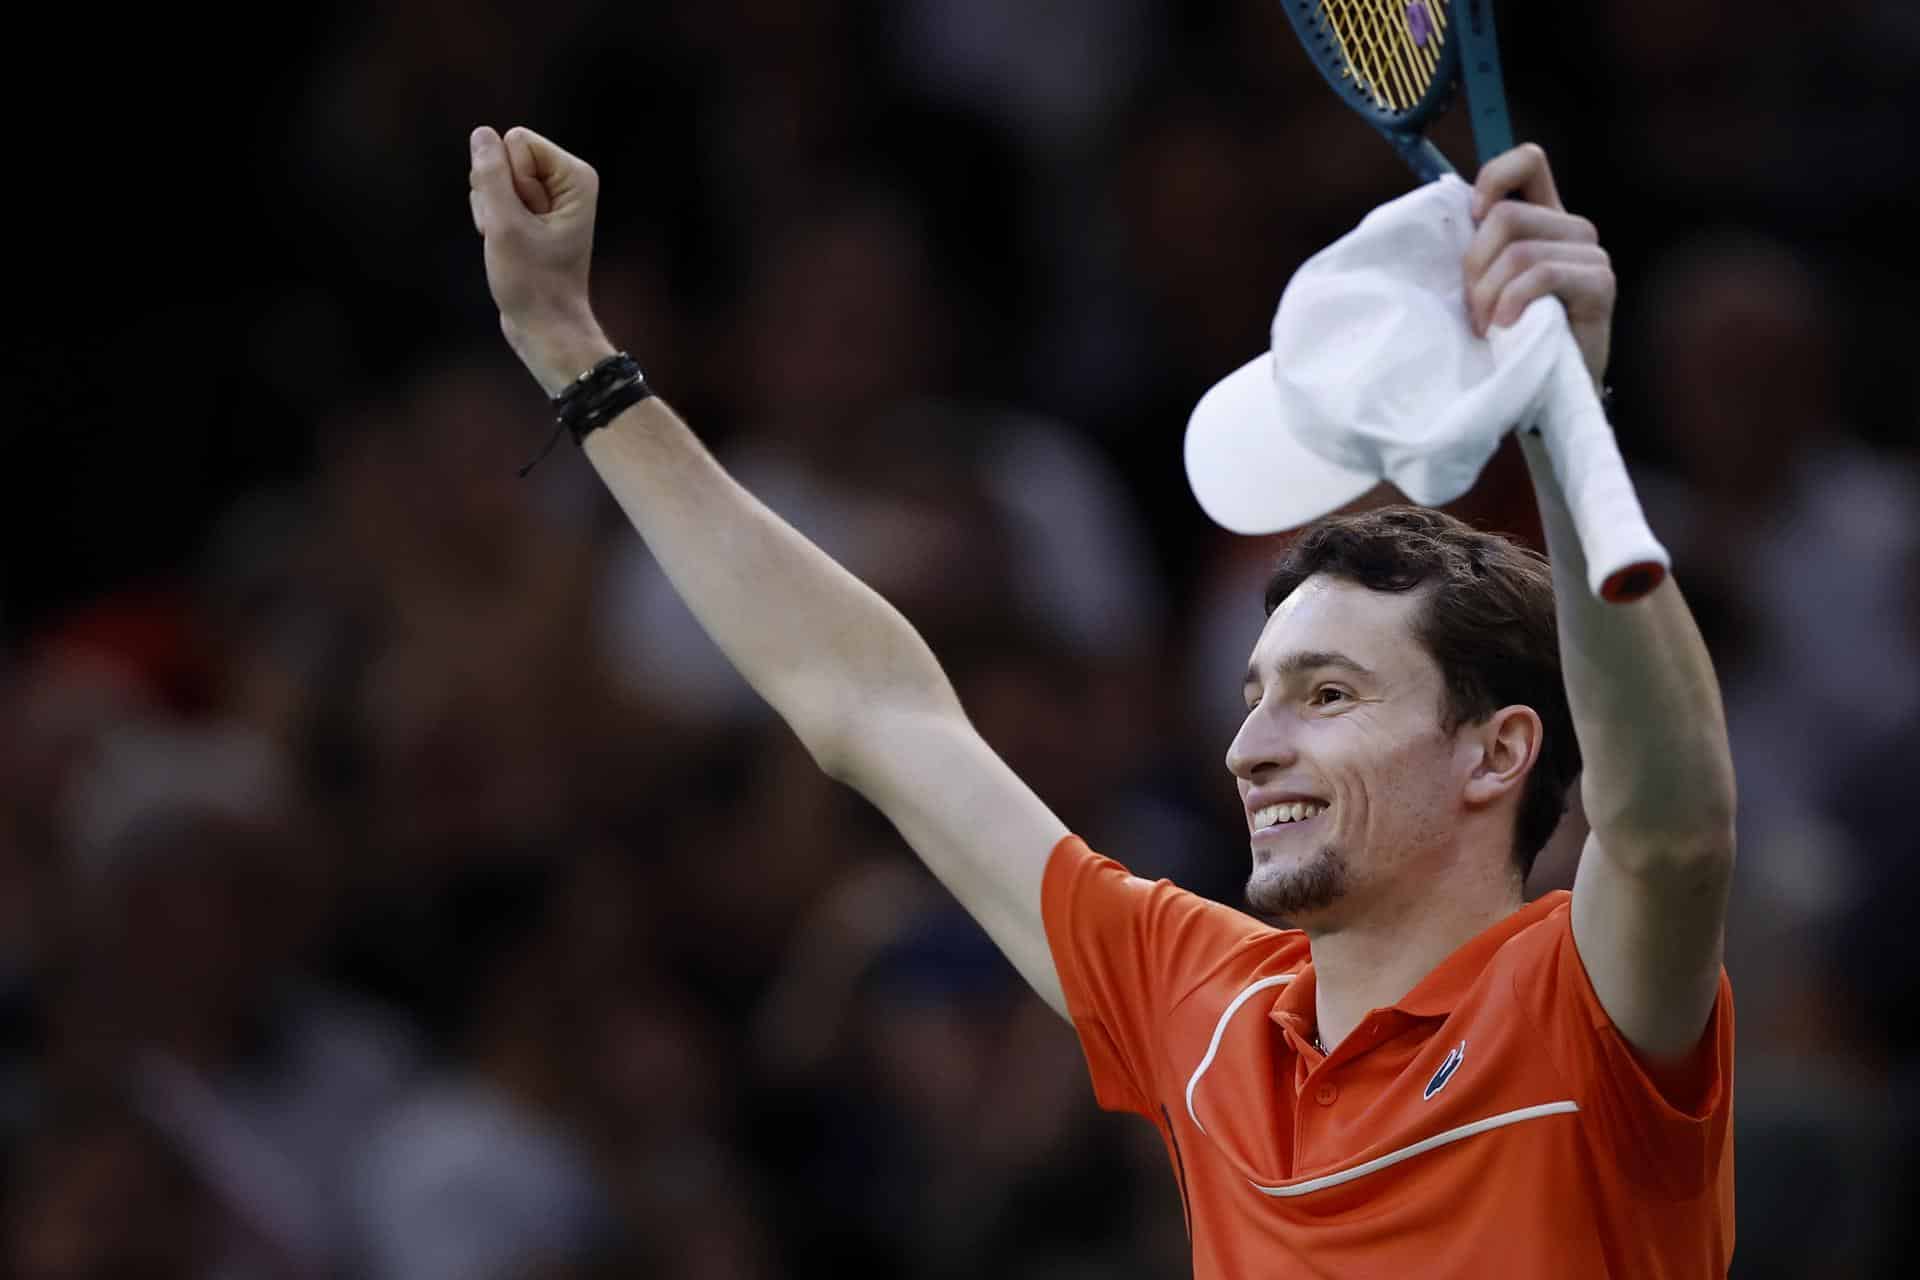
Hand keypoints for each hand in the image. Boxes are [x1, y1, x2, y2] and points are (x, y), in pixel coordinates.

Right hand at [469, 126, 614, 393]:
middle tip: (518, 236)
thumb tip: (482, 134)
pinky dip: (491, 223)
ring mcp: (548, 198)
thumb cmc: (532, 283)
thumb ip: (491, 175)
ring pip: (493, 179)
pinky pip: (493, 198)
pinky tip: (506, 248)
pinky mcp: (531, 214)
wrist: (544, 326)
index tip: (527, 221)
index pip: (516, 140)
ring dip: (492, 213)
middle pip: (503, 157)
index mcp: (575, 176)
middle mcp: (566, 182)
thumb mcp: (505, 226)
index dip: (509, 181)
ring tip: (513, 245)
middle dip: (498, 197)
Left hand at [1462, 143, 1613, 387]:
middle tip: (1471, 308)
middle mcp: (1571, 230)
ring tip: (1485, 327)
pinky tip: (1505, 327)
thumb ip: (1476, 249)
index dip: (1494, 177)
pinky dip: (1512, 301)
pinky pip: (1542, 274)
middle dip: (1475, 264)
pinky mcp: (1599, 284)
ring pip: (1520, 249)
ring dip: (1489, 293)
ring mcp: (1590, 256)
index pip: (1529, 161)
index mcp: (1542, 219)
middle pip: (1509, 214)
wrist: (1544, 395)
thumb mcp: (1482, 286)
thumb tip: (1444, 219)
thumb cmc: (1505, 341)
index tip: (1472, 218)